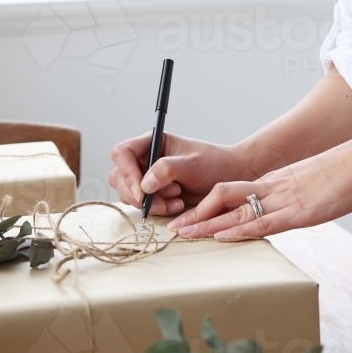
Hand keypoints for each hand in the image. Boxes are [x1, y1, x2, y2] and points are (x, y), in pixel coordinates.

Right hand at [109, 132, 247, 214]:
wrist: (231, 179)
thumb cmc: (216, 163)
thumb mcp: (193, 163)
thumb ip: (167, 169)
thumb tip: (144, 183)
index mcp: (153, 143)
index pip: (123, 153)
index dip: (126, 172)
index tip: (142, 191)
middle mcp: (147, 160)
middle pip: (119, 176)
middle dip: (136, 193)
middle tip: (158, 202)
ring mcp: (149, 179)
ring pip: (129, 194)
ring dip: (150, 203)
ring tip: (176, 199)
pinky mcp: (156, 196)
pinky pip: (144, 206)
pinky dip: (157, 209)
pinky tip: (178, 205)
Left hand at [167, 139, 351, 238]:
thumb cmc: (347, 173)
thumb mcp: (315, 185)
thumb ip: (298, 195)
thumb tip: (292, 206)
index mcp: (276, 182)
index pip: (234, 193)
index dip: (209, 206)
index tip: (191, 217)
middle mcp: (273, 188)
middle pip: (223, 198)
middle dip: (197, 214)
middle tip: (175, 228)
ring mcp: (283, 199)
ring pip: (235, 210)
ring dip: (207, 224)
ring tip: (184, 234)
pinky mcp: (298, 212)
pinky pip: (261, 221)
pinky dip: (238, 231)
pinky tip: (220, 236)